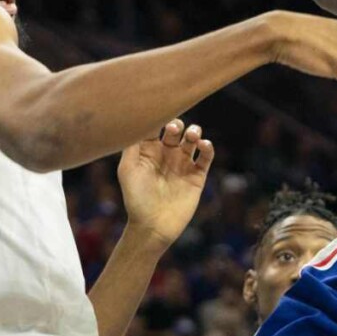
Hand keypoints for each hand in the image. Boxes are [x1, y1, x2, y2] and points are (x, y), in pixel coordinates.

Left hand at [117, 119, 212, 251]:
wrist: (152, 226)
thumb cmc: (136, 198)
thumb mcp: (128, 169)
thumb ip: (132, 145)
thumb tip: (137, 121)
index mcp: (149, 151)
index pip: (155, 127)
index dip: (158, 117)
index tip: (160, 109)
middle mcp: (166, 155)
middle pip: (175, 130)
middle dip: (177, 123)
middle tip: (175, 128)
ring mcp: (183, 164)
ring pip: (192, 139)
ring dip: (194, 132)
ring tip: (192, 136)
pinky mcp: (197, 175)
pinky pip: (206, 157)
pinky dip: (208, 147)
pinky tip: (203, 145)